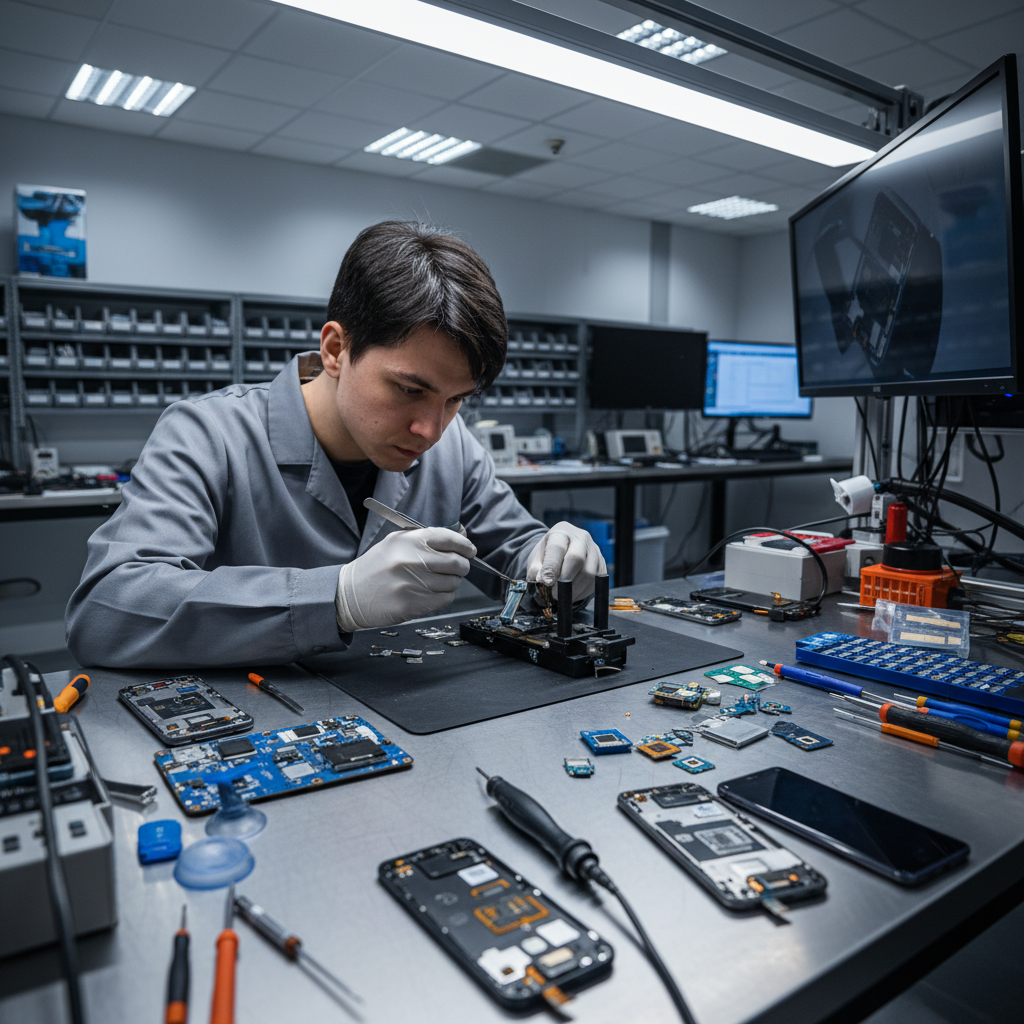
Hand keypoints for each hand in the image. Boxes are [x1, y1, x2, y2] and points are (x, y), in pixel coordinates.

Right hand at [336, 527, 475, 630]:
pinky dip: (444, 596)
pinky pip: (444, 599)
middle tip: (459, 567)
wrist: (350, 594)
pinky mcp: (411, 605)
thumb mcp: (396, 543)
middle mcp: (410, 560)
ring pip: (452, 583)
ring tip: (437, 581)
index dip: (464, 545)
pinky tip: (431, 592)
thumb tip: (459, 537)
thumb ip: (426, 539)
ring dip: (452, 582)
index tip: (469, 550)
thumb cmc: (376, 568)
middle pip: (455, 562)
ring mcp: (411, 584)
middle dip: (463, 566)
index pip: (448, 538)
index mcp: (407, 541)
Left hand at [526, 521, 606, 600]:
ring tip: (563, 595)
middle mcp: (581, 537)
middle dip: (565, 580)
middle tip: (555, 593)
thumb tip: (542, 580)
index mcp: (561, 532)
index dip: (552, 567)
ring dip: (575, 589)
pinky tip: (574, 593)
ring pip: (589, 572)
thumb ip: (536, 569)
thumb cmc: (548, 554)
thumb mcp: (536, 558)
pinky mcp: (602, 563)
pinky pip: (596, 580)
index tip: (546, 582)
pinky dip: (584, 591)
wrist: (562, 549)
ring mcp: (594, 549)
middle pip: (577, 559)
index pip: (557, 548)